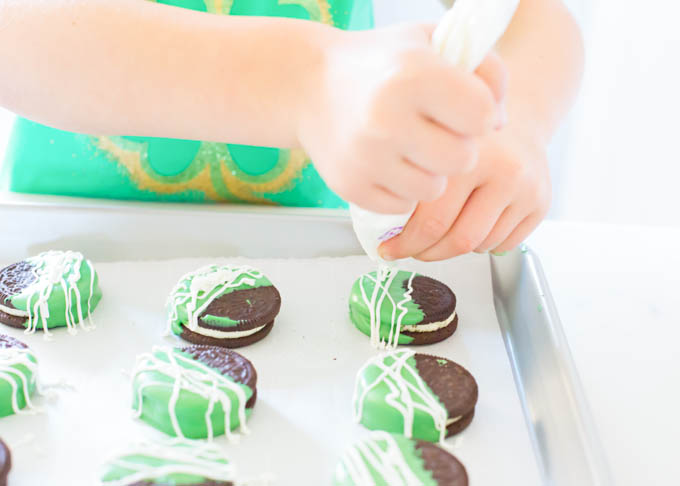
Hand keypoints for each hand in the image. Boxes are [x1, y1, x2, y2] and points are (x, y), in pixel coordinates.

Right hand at [297, 24, 506, 213]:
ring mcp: (366, 157)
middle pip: (461, 159)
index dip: (479, 115)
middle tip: (436, 132)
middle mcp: (387, 118)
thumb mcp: (433, 42)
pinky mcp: (351, 186)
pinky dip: (400, 188)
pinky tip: (387, 163)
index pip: (481, 115)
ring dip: (430, 172)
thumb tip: (500, 122)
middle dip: (457, 148)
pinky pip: (402, 205)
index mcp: (414, 75)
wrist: (308, 86)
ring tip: (410, 148)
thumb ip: (484, 68)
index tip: (461, 108)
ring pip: (433, 189)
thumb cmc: (380, 64)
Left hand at [378, 123, 550, 259]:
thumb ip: (414, 184)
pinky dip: (481, 244)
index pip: (433, 222)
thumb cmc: (463, 137)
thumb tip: (388, 234)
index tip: (389, 250)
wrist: (515, 118)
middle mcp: (505, 172)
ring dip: (455, 248)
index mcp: (470, 156)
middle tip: (411, 251)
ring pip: (481, 246)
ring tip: (441, 232)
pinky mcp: (541, 203)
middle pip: (459, 240)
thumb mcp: (432, 148)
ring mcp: (527, 189)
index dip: (406, 245)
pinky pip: (503, 245)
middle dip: (428, 253)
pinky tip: (470, 224)